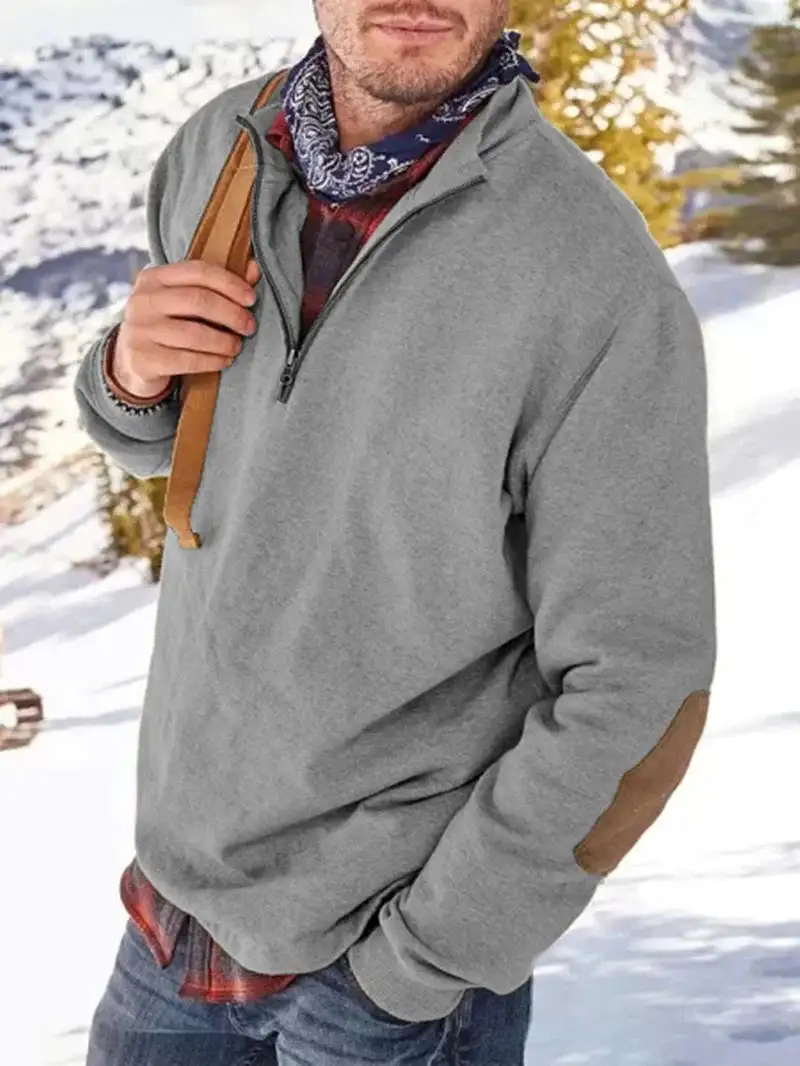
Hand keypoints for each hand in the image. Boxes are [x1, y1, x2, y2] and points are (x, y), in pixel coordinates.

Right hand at [110, 259, 261, 398]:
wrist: (132, 361)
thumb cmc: (167, 325)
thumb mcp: (183, 301)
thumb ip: (216, 286)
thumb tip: (254, 269)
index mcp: (153, 277)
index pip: (198, 271)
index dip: (230, 283)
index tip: (250, 299)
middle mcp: (143, 300)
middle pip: (199, 301)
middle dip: (232, 314)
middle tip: (249, 326)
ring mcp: (140, 330)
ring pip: (195, 334)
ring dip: (224, 341)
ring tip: (237, 346)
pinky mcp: (144, 359)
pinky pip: (188, 360)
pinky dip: (213, 361)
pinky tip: (225, 360)